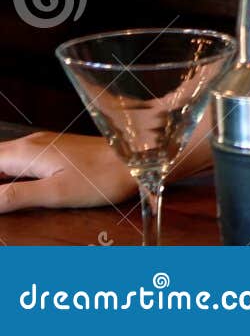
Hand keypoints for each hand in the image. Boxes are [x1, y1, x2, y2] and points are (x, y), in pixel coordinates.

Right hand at [0, 132, 136, 212]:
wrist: (138, 157)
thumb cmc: (101, 178)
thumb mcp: (55, 193)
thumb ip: (14, 197)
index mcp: (23, 152)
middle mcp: (28, 143)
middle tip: (0, 202)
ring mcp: (42, 144)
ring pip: (4, 158)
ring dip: (0, 177)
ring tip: (4, 199)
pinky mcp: (55, 150)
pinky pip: (18, 159)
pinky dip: (7, 173)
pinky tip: (11, 188)